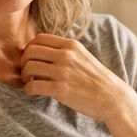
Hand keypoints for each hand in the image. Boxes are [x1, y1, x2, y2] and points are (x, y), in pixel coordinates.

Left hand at [20, 33, 136, 124]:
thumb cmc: (97, 80)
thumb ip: (65, 52)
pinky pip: (32, 86)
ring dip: (24, 76)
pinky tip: (32, 92)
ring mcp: (63, 72)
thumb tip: (42, 52)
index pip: (38, 38)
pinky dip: (28, 90)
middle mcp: (66, 56)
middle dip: (23, 62)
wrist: (113, 98)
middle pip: (29, 51)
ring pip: (28, 67)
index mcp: (71, 45)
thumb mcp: (83, 57)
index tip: (32, 59)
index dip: (30, 48)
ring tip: (29, 82)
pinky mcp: (61, 90)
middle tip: (27, 72)